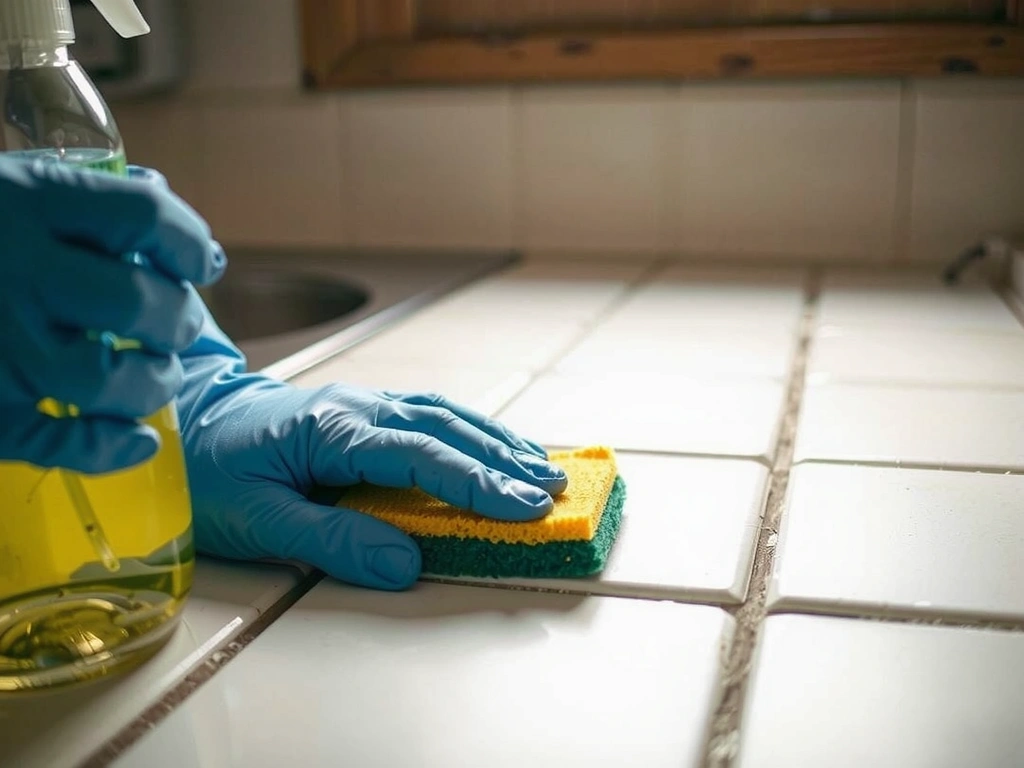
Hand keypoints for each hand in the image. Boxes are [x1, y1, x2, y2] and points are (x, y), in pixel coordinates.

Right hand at [0, 158, 225, 472]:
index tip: (201, 264)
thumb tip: (187, 251)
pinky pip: (62, 445)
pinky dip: (111, 449)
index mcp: (27, 202)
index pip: (143, 216)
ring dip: (153, 383)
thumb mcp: (10, 192)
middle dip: (176, 319)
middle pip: (137, 302)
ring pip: (109, 380)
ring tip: (153, 375)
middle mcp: (14, 272)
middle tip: (172, 325)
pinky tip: (135, 441)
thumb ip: (78, 209)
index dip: (189, 244)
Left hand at [180, 379, 566, 590]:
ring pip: (445, 414)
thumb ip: (331, 540)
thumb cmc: (214, 470)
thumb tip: (404, 566)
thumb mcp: (258, 518)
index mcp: (333, 428)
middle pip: (445, 427)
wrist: (188, 419)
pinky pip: (430, 415)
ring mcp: (364, 403)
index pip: (421, 454)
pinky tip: (495, 446)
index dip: (476, 481)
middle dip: (502, 460)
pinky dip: (471, 432)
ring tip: (542, 467)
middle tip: (553, 490)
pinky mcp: (365, 412)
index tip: (523, 505)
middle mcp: (358, 406)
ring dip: (496, 441)